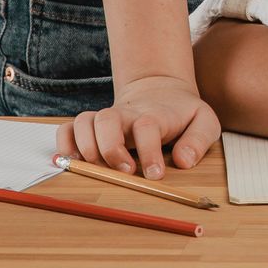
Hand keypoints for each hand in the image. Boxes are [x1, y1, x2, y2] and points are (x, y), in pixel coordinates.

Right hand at [54, 74, 221, 177]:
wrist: (161, 92)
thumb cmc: (182, 114)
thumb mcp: (204, 121)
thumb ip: (198, 140)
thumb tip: (184, 161)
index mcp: (155, 115)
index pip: (147, 126)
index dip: (149, 151)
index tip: (155, 175)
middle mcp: (126, 115)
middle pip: (107, 120)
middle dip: (111, 148)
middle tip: (125, 172)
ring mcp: (105, 118)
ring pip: (84, 122)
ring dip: (85, 147)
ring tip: (97, 169)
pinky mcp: (90, 125)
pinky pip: (66, 129)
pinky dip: (63, 144)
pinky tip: (72, 162)